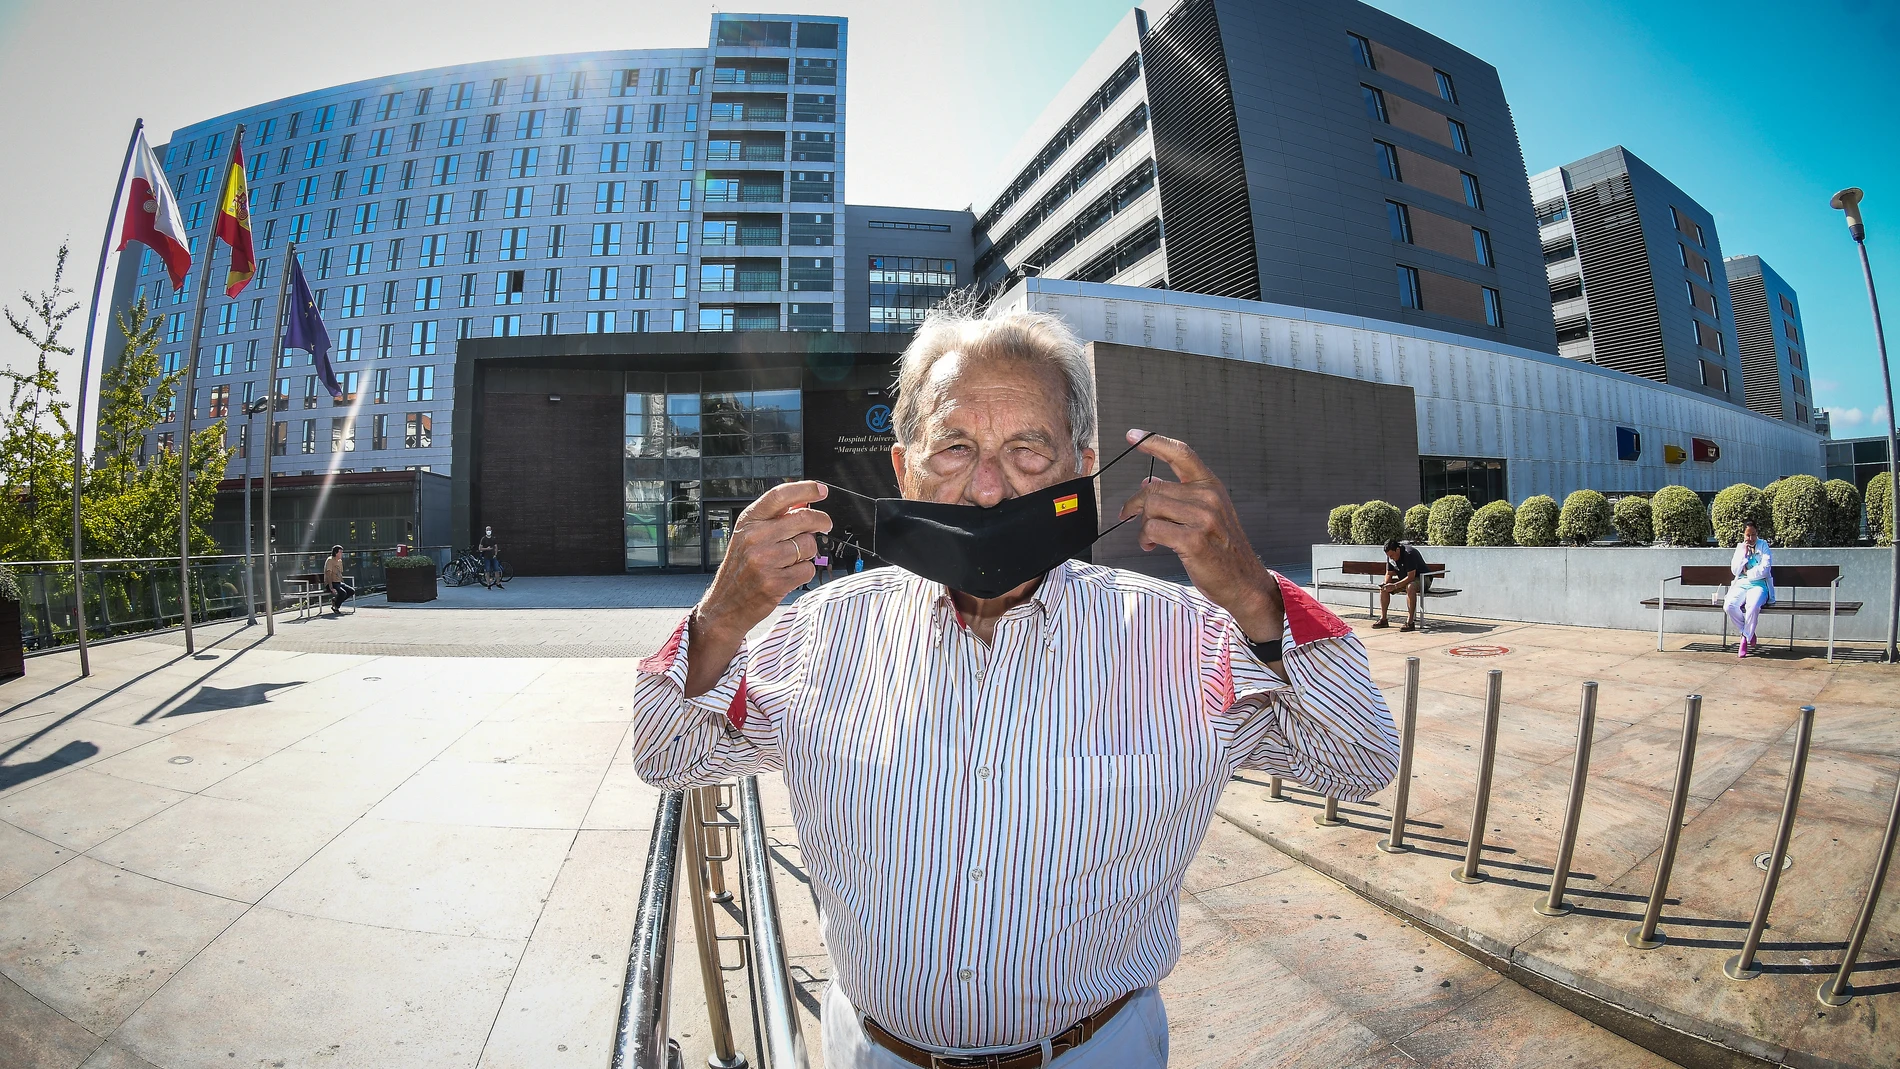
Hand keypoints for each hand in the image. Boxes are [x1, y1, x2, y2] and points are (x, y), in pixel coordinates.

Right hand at [685, 481, 831, 696]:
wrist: (725, 605)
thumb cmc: (741, 568)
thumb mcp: (748, 536)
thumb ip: (774, 518)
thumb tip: (805, 501)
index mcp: (748, 522)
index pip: (780, 496)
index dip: (805, 489)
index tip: (821, 490)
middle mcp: (754, 538)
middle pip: (803, 519)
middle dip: (821, 520)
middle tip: (825, 524)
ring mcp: (765, 560)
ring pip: (809, 545)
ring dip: (808, 552)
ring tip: (791, 560)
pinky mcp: (775, 582)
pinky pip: (808, 569)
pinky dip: (805, 572)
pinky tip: (789, 575)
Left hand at [1115, 429, 1282, 640]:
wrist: (1244, 582)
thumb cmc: (1221, 549)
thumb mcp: (1207, 515)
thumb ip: (1180, 497)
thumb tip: (1147, 483)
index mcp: (1211, 486)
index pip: (1181, 453)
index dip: (1154, 442)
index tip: (1132, 435)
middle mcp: (1208, 496)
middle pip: (1154, 489)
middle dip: (1135, 505)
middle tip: (1127, 517)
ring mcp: (1203, 518)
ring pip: (1151, 508)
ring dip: (1142, 526)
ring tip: (1149, 539)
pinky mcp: (1193, 539)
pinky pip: (1152, 529)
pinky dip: (1145, 539)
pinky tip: (1152, 547)